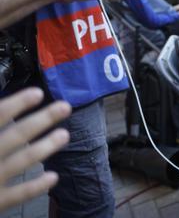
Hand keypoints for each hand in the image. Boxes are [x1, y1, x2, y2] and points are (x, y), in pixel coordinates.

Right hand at [0, 88, 70, 212]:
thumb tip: (6, 105)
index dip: (17, 104)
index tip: (38, 93)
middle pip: (16, 136)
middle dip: (42, 120)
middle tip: (64, 107)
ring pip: (21, 161)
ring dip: (45, 147)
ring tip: (64, 135)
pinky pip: (18, 194)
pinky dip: (36, 186)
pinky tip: (53, 177)